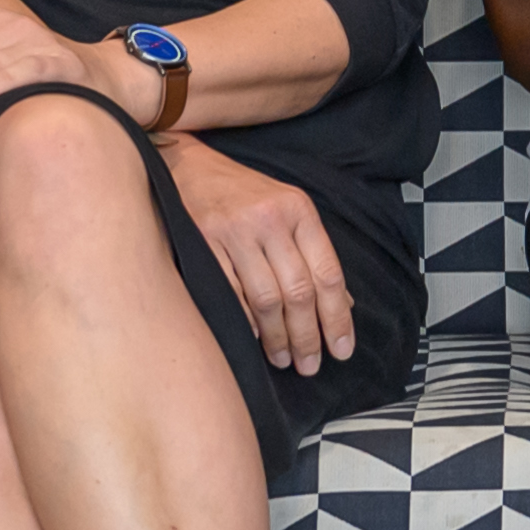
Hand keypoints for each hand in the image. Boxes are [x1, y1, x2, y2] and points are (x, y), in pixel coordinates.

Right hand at [163, 134, 354, 373]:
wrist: (188, 165)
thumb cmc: (242, 193)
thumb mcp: (287, 210)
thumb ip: (313, 254)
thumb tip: (341, 305)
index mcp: (298, 210)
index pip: (328, 274)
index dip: (337, 318)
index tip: (341, 349)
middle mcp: (270, 219)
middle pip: (299, 292)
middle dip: (307, 336)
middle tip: (309, 364)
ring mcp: (235, 230)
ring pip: (266, 299)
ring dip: (277, 337)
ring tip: (283, 358)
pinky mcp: (203, 242)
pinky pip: (231, 293)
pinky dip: (245, 321)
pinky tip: (254, 337)